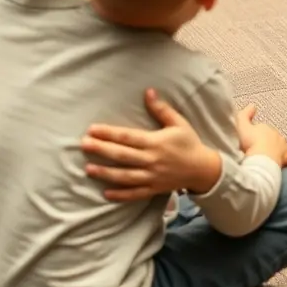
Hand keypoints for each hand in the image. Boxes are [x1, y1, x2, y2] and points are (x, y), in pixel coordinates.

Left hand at [81, 89, 220, 201]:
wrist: (203, 169)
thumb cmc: (189, 143)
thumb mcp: (178, 123)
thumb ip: (161, 109)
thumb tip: (148, 91)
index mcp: (156, 142)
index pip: (127, 137)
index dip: (109, 133)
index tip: (93, 130)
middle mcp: (152, 160)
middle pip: (122, 155)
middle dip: (101, 150)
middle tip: (84, 145)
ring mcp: (152, 176)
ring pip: (125, 176)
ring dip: (105, 173)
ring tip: (88, 169)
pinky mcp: (153, 189)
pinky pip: (135, 193)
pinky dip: (120, 194)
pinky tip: (106, 193)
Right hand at [236, 104, 286, 171]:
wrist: (260, 157)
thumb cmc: (249, 142)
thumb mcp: (240, 125)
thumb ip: (244, 115)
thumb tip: (252, 105)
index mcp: (265, 128)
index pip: (262, 129)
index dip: (256, 134)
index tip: (251, 139)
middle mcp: (276, 136)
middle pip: (273, 138)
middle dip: (269, 141)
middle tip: (261, 149)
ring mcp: (283, 148)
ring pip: (284, 147)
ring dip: (281, 150)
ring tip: (276, 155)